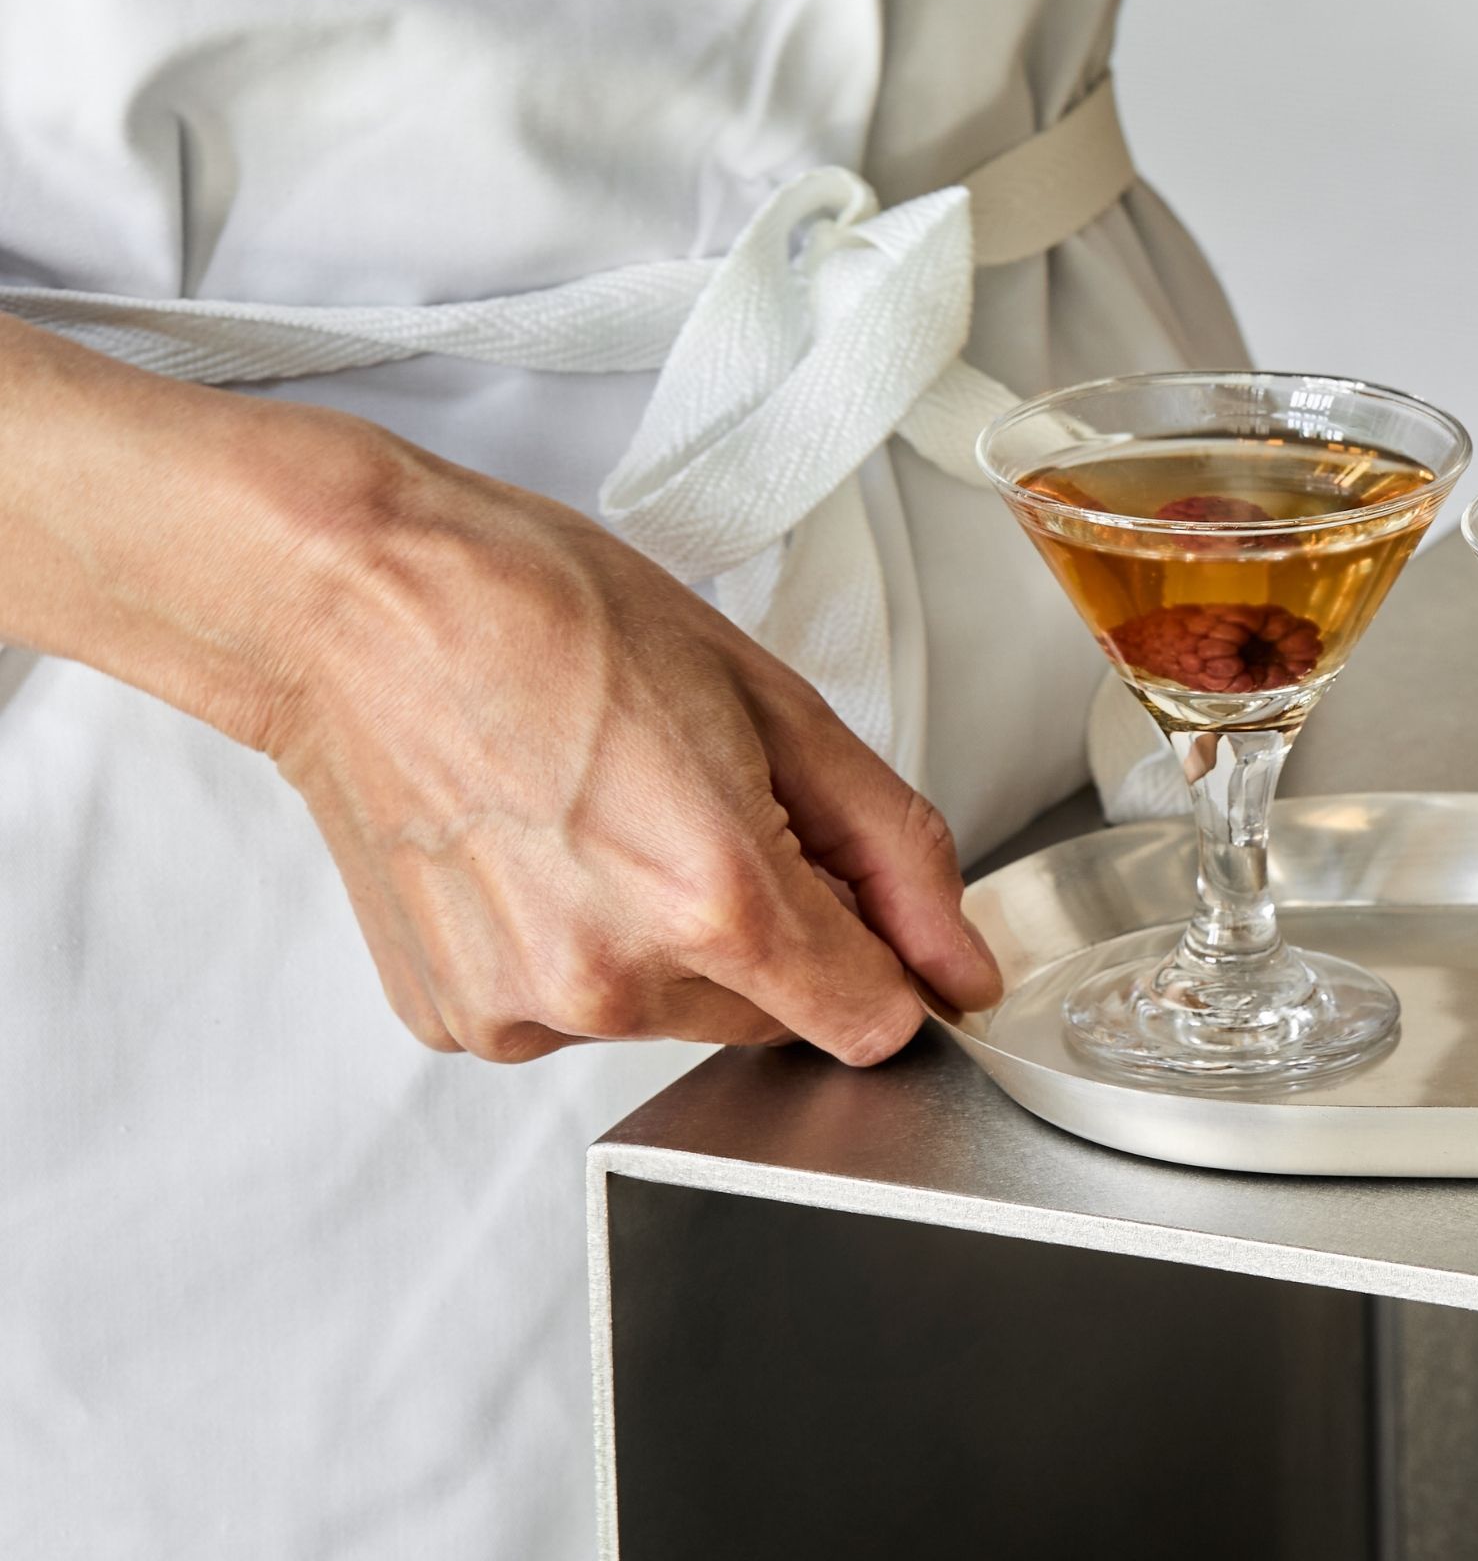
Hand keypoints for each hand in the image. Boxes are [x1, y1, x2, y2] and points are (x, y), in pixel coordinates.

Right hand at [250, 415, 1002, 1061]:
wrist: (362, 607)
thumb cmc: (553, 618)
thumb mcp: (777, 704)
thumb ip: (896, 854)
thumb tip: (962, 971)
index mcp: (716, 900)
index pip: (873, 1024)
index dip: (875, 953)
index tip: (840, 888)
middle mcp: (613, 982)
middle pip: (773, 1019)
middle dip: (768, 930)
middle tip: (691, 802)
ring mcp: (524, 1011)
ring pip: (672, 1018)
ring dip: (670, 944)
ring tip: (600, 816)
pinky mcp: (456, 1022)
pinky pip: (572, 1012)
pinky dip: (579, 947)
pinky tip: (538, 852)